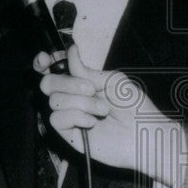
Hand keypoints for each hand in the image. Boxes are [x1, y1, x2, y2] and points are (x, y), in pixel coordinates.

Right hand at [36, 44, 177, 184]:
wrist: (144, 134)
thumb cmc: (135, 109)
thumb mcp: (112, 80)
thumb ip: (86, 71)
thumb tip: (70, 53)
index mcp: (81, 82)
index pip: (52, 69)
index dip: (43, 62)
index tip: (45, 59)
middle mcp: (72, 97)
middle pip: (47, 83)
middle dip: (67, 83)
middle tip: (91, 89)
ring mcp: (69, 115)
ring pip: (54, 101)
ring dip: (82, 103)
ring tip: (103, 110)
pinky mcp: (68, 133)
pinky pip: (56, 119)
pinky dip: (76, 117)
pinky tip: (93, 123)